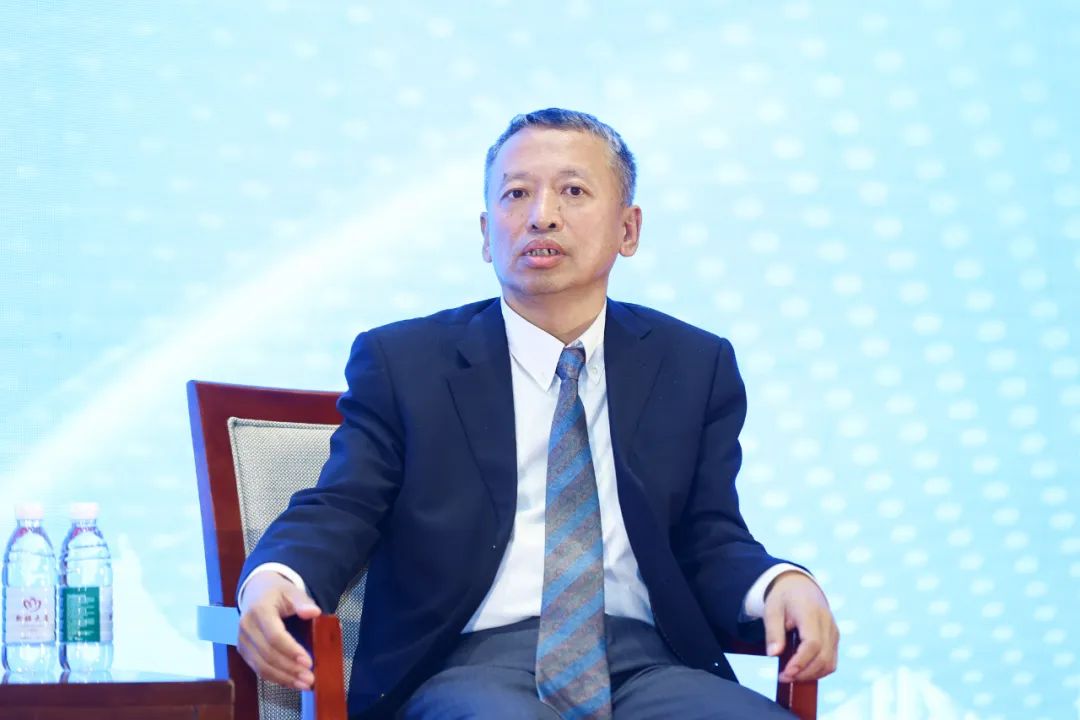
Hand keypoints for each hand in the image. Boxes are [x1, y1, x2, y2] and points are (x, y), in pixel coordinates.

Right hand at [237, 571, 321, 689]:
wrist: (256, 592)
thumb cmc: (276, 593)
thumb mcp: (292, 591)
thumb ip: (303, 602)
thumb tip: (314, 612)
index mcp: (259, 610)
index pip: (274, 636)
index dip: (291, 651)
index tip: (308, 661)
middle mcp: (246, 627)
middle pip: (268, 654)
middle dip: (290, 669)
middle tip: (309, 678)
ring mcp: (242, 641)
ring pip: (261, 666)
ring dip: (283, 678)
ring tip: (304, 684)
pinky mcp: (243, 651)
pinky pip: (258, 669)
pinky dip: (275, 678)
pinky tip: (291, 682)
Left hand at [763, 571, 838, 682]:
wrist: (799, 585)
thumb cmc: (783, 597)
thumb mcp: (772, 609)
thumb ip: (773, 631)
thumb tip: (773, 653)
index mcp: (811, 612)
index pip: (812, 643)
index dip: (801, 661)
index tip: (786, 673)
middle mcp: (827, 623)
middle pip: (823, 657)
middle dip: (804, 673)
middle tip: (784, 677)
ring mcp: (833, 631)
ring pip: (830, 662)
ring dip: (812, 674)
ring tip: (791, 676)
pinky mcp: (835, 638)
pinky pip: (831, 660)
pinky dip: (818, 670)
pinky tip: (802, 671)